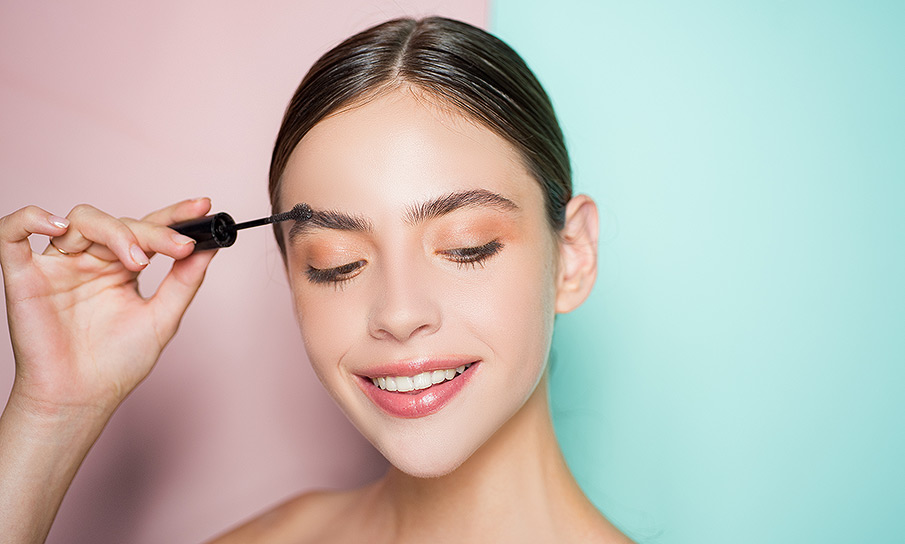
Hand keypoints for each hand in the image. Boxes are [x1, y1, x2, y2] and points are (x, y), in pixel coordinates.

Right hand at [0, 198, 215, 418]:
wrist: (81, 398)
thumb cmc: (117, 364)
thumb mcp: (162, 318)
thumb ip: (184, 282)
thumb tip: (210, 248)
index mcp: (122, 267)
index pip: (149, 228)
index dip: (175, 214)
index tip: (204, 206)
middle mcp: (91, 260)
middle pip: (120, 223)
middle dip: (153, 232)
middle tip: (179, 248)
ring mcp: (59, 265)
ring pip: (80, 219)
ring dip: (114, 231)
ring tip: (137, 260)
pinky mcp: (25, 275)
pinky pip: (12, 233)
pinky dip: (31, 219)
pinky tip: (59, 227)